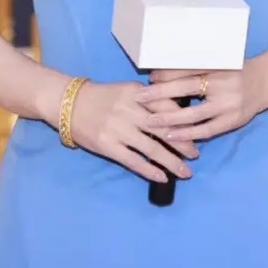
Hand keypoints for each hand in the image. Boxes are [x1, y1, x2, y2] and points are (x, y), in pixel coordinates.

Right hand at [62, 81, 195, 183]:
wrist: (69, 103)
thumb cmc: (103, 97)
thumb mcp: (128, 90)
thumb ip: (149, 99)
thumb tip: (177, 115)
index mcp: (136, 93)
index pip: (167, 107)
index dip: (184, 121)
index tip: (198, 131)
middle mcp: (129, 110)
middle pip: (163, 129)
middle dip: (183, 144)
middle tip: (196, 155)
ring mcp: (118, 129)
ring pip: (151, 148)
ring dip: (171, 162)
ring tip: (185, 172)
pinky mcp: (108, 146)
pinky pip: (134, 161)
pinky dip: (150, 171)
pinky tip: (162, 177)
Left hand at [135, 65, 267, 141]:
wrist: (266, 82)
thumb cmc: (235, 71)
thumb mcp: (217, 64)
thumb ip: (192, 69)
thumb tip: (158, 75)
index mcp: (218, 67)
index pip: (187, 71)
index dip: (166, 76)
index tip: (147, 81)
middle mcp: (224, 85)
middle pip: (188, 89)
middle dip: (161, 96)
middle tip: (140, 99)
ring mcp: (229, 105)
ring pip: (196, 115)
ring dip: (171, 119)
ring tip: (150, 122)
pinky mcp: (233, 121)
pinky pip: (207, 131)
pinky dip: (188, 135)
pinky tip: (172, 136)